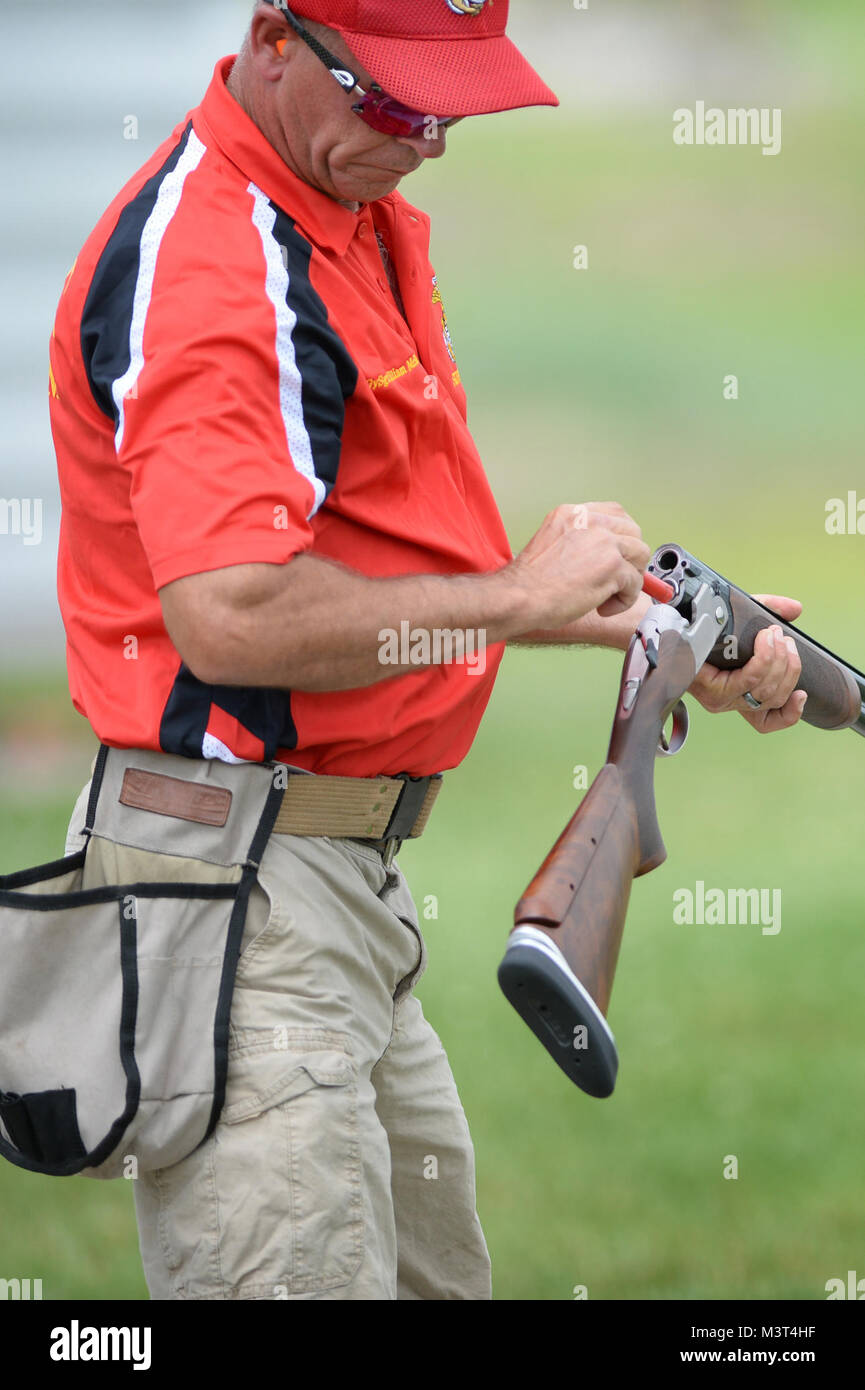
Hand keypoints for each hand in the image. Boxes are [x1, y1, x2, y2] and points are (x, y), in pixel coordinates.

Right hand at [505, 502, 650, 631]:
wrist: (520, 596)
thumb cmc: (530, 581)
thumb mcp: (554, 543)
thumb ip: (580, 541)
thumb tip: (611, 555)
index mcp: (574, 513)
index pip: (615, 513)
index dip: (621, 537)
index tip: (618, 555)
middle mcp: (591, 521)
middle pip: (633, 532)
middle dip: (630, 558)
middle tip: (615, 580)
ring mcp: (604, 542)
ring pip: (640, 556)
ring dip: (630, 580)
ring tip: (607, 596)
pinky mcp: (613, 566)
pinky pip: (635, 583)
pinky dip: (623, 601)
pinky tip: (602, 608)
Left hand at [689, 595, 807, 732]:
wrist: (670, 624)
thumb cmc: (705, 626)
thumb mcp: (743, 618)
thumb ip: (770, 611)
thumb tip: (796, 609)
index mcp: (739, 695)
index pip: (769, 721)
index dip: (791, 713)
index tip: (802, 694)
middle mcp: (731, 702)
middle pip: (775, 696)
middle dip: (789, 665)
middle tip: (783, 637)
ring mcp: (721, 699)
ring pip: (765, 688)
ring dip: (777, 658)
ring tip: (773, 633)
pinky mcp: (711, 690)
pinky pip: (749, 680)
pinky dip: (764, 660)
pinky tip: (767, 644)